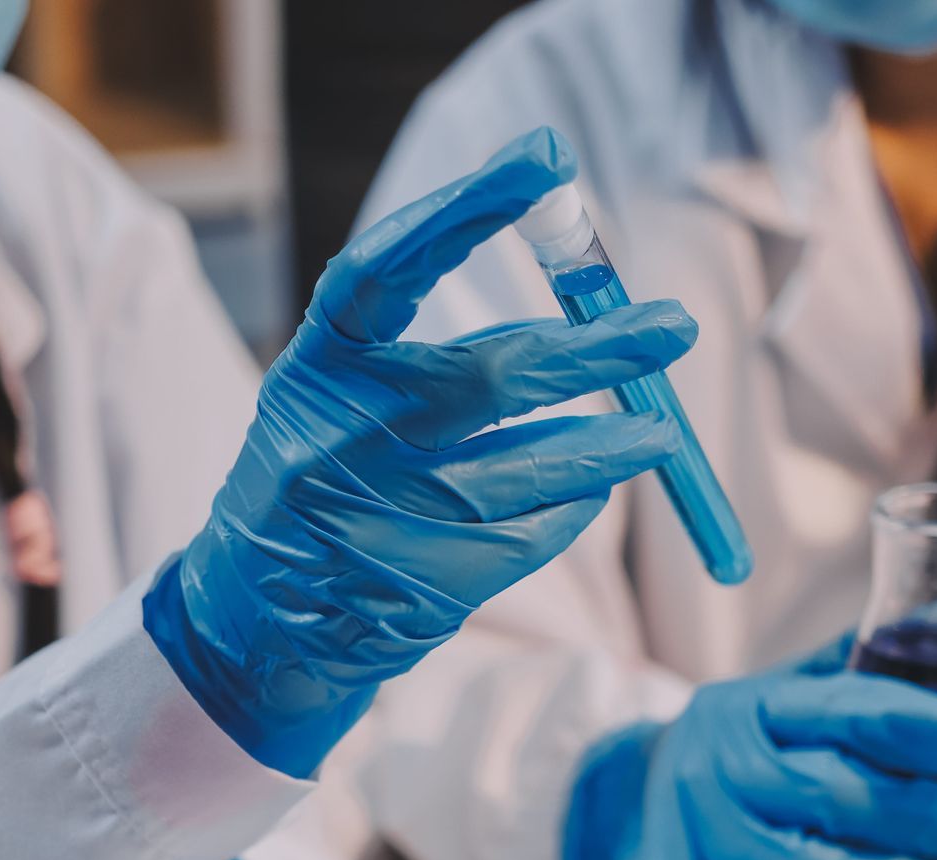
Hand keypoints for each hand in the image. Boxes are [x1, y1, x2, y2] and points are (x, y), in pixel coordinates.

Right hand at [144, 126, 696, 777]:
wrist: (264, 618)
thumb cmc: (323, 473)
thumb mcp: (336, 396)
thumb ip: (426, 347)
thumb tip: (575, 293)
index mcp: (315, 371)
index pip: (386, 268)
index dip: (462, 209)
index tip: (543, 163)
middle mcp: (343, 439)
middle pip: (491, 376)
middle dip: (594, 351)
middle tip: (672, 329)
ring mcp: (388, 516)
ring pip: (534, 469)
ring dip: (613, 447)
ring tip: (661, 432)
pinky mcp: (430, 582)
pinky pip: (536, 531)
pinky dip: (574, 504)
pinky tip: (588, 491)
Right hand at [562, 637, 936, 859]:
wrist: (630, 813)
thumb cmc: (748, 758)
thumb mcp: (792, 701)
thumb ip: (868, 671)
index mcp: (751, 705)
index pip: (853, 709)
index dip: (936, 729)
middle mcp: (712, 763)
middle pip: (829, 790)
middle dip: (924, 815)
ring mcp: (689, 835)